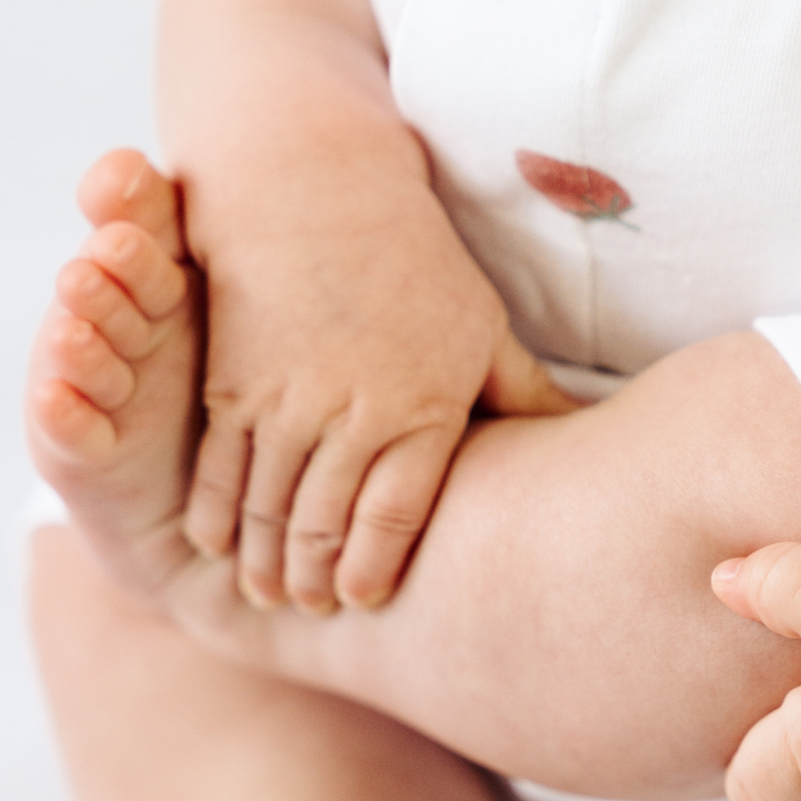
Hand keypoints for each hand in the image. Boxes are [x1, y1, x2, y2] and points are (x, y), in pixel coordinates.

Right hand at [183, 176, 575, 614]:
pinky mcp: (233, 387)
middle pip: (323, 529)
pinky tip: (217, 544)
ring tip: (268, 594)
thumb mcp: (482, 323)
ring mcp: (285, 404)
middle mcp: (351, 417)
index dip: (372, 571)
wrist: (314, 190)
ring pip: (266, 512)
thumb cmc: (415, 261)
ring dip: (263, 563)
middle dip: (314, 582)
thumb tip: (585, 428)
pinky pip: (219, 474)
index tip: (363, 601)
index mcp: (423, 409)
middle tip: (314, 610)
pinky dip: (215, 518)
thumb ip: (524, 391)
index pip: (392, 521)